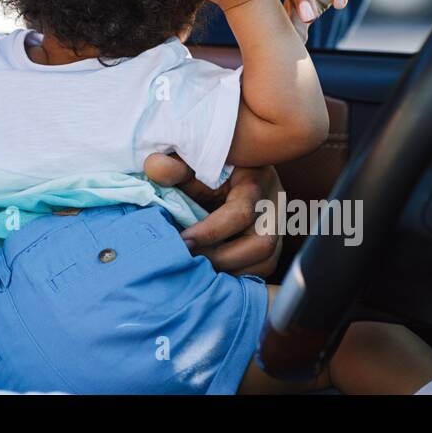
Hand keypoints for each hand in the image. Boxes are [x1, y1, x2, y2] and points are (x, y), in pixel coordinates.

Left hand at [147, 156, 283, 275]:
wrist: (229, 163)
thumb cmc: (207, 161)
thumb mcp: (192, 158)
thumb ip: (173, 164)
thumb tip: (154, 169)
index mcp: (254, 181)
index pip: (240, 212)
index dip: (210, 231)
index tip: (183, 242)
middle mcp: (273, 205)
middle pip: (262, 243)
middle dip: (222, 258)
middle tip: (189, 261)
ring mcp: (277, 225)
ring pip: (266, 261)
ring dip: (231, 271)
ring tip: (198, 271)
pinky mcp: (272, 241)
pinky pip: (263, 267)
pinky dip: (237, 274)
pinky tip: (211, 273)